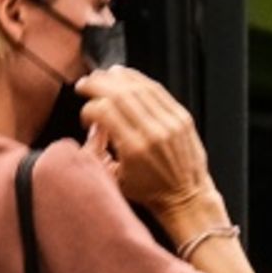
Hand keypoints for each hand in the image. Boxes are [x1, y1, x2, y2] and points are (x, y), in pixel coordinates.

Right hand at [72, 64, 215, 218]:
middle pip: (120, 94)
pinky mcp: (182, 117)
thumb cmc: (151, 193)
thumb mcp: (116, 179)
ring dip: (116, 78)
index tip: (86, 118)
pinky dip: (139, 80)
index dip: (88, 109)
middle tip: (84, 84)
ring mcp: (170, 122)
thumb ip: (100, 153)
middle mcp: (153, 131)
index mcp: (134, 148)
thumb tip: (94, 126)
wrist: (187, 196)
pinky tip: (126, 76)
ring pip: (139, 87)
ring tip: (102, 75)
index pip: (104, 111)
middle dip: (97, 84)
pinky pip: (158, 90)